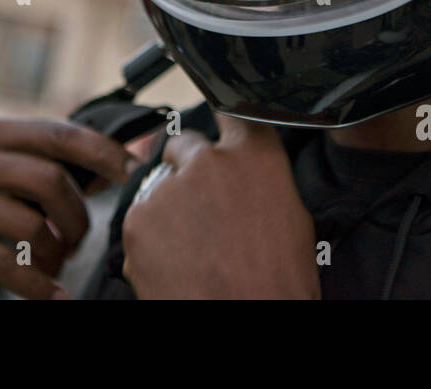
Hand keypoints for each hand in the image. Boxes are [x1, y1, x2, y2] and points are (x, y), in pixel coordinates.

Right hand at [0, 116, 140, 299]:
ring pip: (30, 224)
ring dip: (56, 254)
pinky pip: (4, 263)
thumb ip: (25, 159)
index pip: (56, 131)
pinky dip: (35, 284)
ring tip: (57, 266)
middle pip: (50, 179)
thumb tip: (99, 166)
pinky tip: (46, 293)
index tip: (129, 169)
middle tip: (78, 239)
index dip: (100, 150)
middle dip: (77, 215)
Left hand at [121, 113, 320, 298]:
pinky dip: (150, 239)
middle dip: (188, 170)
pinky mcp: (138, 220)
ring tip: (193, 248)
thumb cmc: (277, 283)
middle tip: (203, 211)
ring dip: (169, 208)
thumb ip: (261, 178)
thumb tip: (244, 170)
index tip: (215, 115)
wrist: (247, 321)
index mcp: (255, 155)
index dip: (222, 113)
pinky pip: (140, 220)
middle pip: (185, 145)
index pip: (233, 109)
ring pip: (159, 186)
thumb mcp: (293, 217)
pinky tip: (175, 264)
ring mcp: (169, 188)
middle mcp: (208, 160)